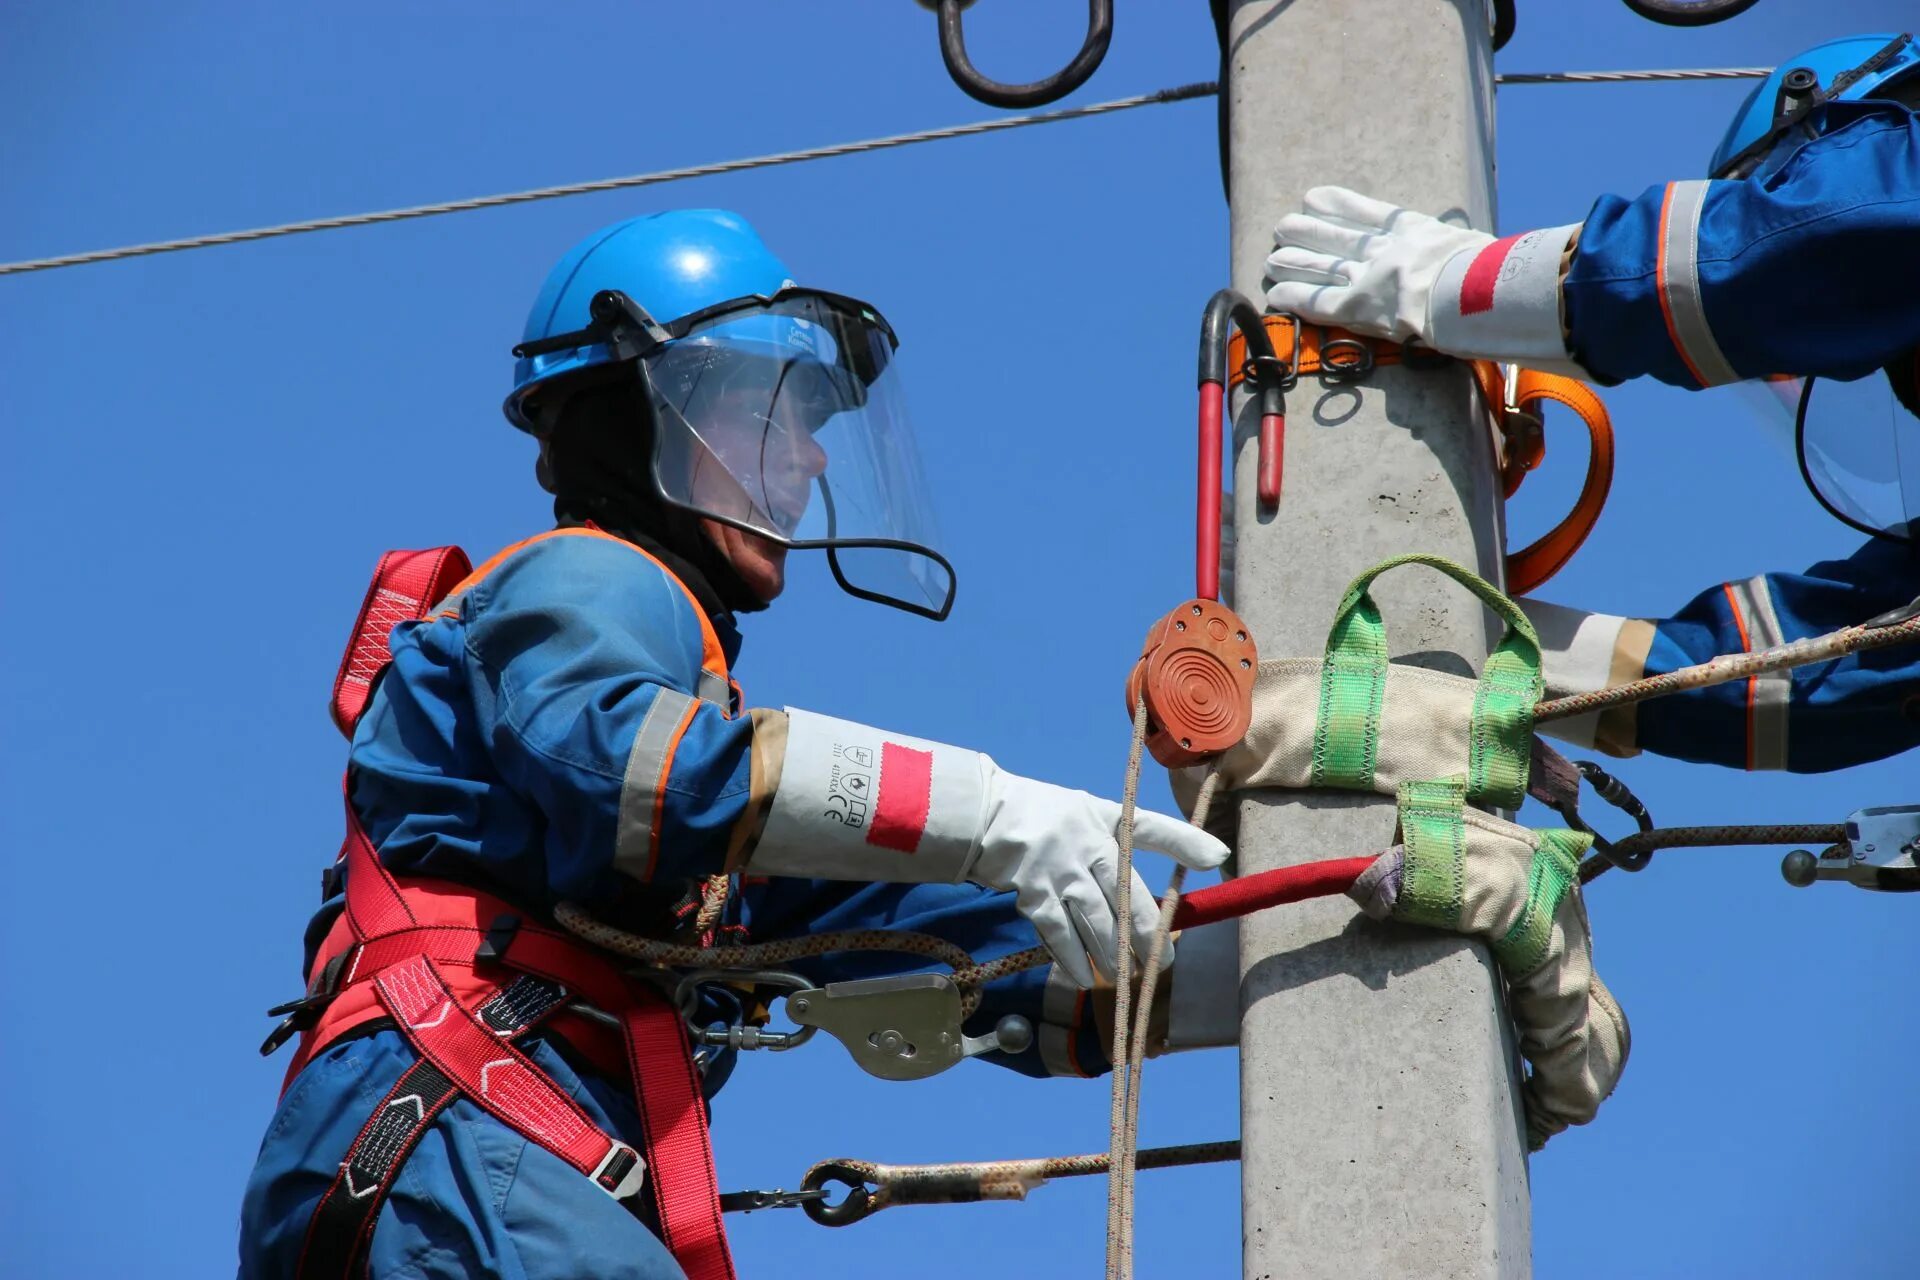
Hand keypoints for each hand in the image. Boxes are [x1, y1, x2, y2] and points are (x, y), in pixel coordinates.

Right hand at [968, 765, 1229, 988]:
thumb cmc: (1046, 817)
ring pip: (1097, 921)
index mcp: (1104, 820)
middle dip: (1147, 935)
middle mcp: (1086, 843)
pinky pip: (1058, 932)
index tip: (1217, 857)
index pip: (1150, 829)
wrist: (986, 815)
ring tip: (1127, 977)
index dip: (1184, 843)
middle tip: (1162, 964)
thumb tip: (1194, 857)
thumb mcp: (1090, 814)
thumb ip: (1131, 838)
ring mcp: (1059, 868)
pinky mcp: (1031, 890)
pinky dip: (1072, 958)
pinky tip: (1084, 976)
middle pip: (1127, 896)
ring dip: (1113, 955)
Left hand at [1266, 185, 1583, 371]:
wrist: (1480, 291)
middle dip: (1308, 233)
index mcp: (1419, 232)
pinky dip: (1296, 297)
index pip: (1371, 214)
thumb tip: (1496, 261)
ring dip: (1295, 263)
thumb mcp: (1485, 249)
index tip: (1315, 196)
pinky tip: (1276, 293)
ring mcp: (1372, 276)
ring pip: (1324, 267)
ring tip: (1272, 258)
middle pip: (1339, 238)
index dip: (1340, 206)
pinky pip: (1319, 302)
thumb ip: (1472, 251)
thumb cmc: (1496, 274)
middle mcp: (1389, 249)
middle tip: (1283, 226)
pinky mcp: (1359, 305)